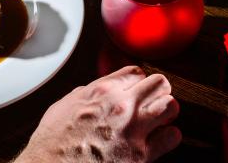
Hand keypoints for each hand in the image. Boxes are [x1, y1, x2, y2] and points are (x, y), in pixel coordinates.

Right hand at [17, 66, 180, 162]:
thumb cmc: (55, 140)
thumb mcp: (66, 104)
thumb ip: (88, 93)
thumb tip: (99, 90)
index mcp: (102, 90)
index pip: (136, 72)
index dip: (138, 81)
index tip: (137, 88)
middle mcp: (121, 105)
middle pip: (159, 83)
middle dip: (158, 91)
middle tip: (153, 100)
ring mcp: (133, 129)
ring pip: (170, 105)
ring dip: (167, 110)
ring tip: (160, 117)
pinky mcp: (141, 155)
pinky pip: (172, 137)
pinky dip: (170, 136)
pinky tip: (161, 138)